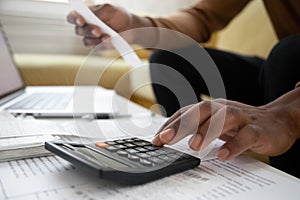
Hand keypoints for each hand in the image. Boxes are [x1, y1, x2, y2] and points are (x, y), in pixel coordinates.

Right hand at [67, 4, 134, 46]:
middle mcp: (86, 27)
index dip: (74, 18)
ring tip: (107, 36)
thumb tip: (92, 17)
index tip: (81, 20)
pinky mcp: (98, 46)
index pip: (72, 17)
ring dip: (95, 39)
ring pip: (86, 41)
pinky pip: (96, 48)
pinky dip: (102, 44)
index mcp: (85, 15)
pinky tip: (109, 40)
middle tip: (98, 30)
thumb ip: (99, 12)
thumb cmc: (118, 15)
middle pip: (78, 30)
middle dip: (88, 31)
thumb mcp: (110, 9)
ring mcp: (92, 38)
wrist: (130, 27)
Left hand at [152, 91, 299, 159]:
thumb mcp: (215, 124)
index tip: (156, 140)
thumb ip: (196, 128)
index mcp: (212, 108)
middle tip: (165, 139)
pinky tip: (223, 155)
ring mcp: (241, 117)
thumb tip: (169, 137)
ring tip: (193, 146)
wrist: (277, 120)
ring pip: (223, 118)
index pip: (187, 112)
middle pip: (201, 110)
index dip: (170, 124)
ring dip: (206, 131)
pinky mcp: (257, 129)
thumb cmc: (240, 123)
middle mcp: (224, 109)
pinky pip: (245, 135)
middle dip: (181, 124)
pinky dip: (234, 144)